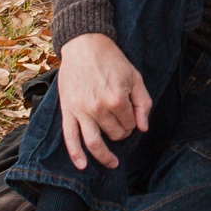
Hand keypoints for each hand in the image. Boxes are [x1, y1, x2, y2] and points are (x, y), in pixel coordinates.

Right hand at [57, 33, 151, 169]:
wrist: (85, 45)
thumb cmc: (112, 60)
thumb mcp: (135, 78)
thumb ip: (142, 103)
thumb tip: (143, 128)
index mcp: (116, 99)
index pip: (130, 124)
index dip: (133, 122)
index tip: (130, 114)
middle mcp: (98, 108)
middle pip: (114, 133)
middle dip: (121, 132)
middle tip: (122, 124)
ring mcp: (81, 111)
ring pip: (94, 142)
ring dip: (104, 155)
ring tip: (112, 163)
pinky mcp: (67, 110)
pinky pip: (69, 137)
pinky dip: (75, 154)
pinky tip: (82, 166)